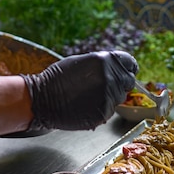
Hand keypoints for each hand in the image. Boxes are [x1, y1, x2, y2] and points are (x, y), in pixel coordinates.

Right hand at [21, 50, 137, 130]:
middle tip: (104, 87)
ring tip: (90, 96)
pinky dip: (102, 109)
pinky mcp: (104, 112)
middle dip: (120, 84)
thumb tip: (117, 69)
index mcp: (104, 60)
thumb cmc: (58, 78)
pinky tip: (86, 105)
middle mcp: (109, 77)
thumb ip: (103, 65)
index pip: (130, 63)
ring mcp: (108, 96)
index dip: (128, 68)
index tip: (126, 72)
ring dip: (110, 97)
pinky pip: (110, 110)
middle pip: (128, 82)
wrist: (43, 98)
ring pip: (119, 98)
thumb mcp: (82, 61)